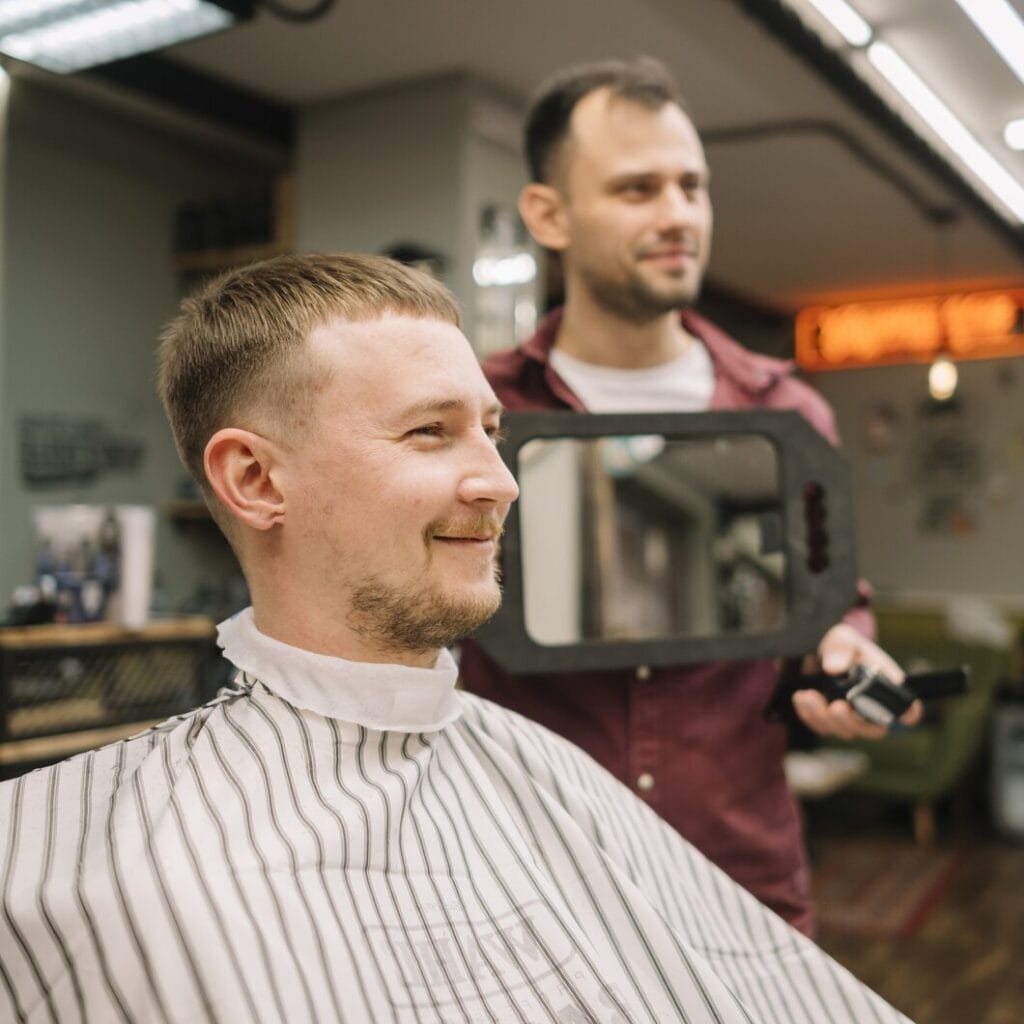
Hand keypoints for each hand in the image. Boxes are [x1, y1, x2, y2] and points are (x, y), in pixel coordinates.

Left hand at [790, 623, 922, 738]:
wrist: (813, 649)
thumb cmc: (838, 644)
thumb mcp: (841, 637)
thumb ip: (840, 649)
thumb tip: (834, 668)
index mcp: (884, 685)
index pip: (907, 708)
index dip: (909, 714)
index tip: (904, 716)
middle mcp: (872, 706)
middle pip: (872, 730)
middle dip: (852, 722)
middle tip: (837, 706)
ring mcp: (851, 716)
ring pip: (844, 731)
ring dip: (825, 717)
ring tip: (809, 696)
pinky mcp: (829, 720)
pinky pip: (821, 727)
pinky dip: (809, 715)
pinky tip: (801, 697)